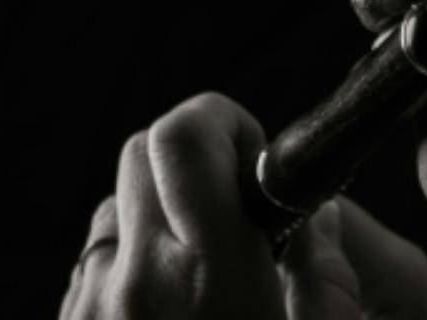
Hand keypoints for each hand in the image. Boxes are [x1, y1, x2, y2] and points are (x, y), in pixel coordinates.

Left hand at [61, 92, 426, 318]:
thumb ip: (334, 274)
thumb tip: (310, 220)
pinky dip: (132, 273)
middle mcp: (137, 286)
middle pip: (143, 152)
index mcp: (211, 275)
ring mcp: (92, 317)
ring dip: (161, 221)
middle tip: (242, 210)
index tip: (259, 160)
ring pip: (117, 212)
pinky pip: (95, 273)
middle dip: (197, 162)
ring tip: (208, 276)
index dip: (225, 125)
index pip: (184, 134)